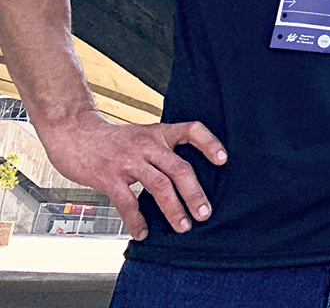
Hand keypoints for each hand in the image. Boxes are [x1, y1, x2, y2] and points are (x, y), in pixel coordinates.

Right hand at [40, 111, 226, 240]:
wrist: (73, 132)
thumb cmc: (111, 139)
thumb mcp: (142, 134)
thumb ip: (161, 149)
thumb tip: (186, 177)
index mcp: (158, 133)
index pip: (191, 130)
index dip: (209, 143)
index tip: (223, 160)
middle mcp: (147, 144)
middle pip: (179, 168)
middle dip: (195, 193)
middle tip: (205, 213)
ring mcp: (128, 160)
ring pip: (159, 186)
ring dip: (174, 209)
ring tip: (184, 227)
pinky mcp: (108, 176)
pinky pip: (127, 202)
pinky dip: (137, 220)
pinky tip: (143, 233)